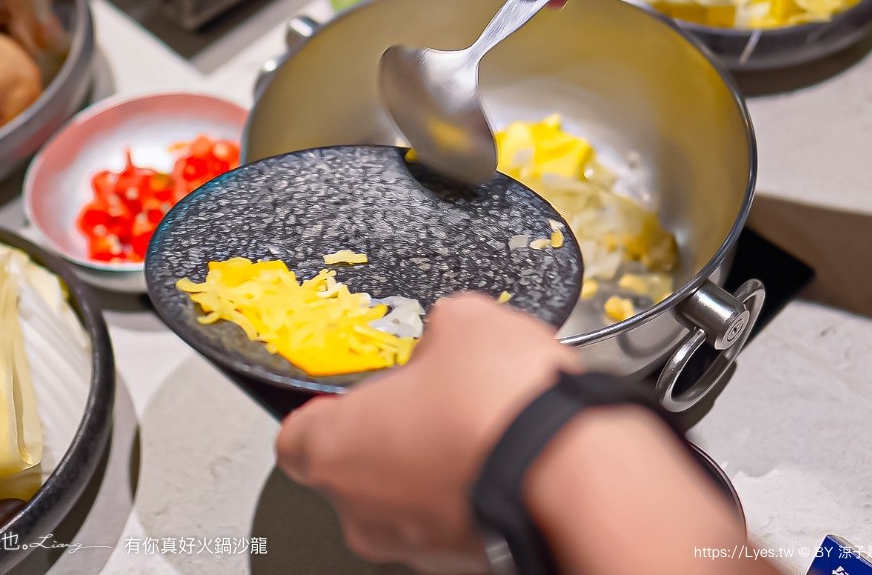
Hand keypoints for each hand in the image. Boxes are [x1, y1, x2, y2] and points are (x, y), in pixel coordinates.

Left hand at [276, 292, 578, 572]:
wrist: (575, 470)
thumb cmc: (502, 405)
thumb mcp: (462, 321)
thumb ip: (435, 331)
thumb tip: (446, 336)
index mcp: (335, 448)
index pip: (296, 436)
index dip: (327, 407)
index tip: (356, 390)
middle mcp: (363, 510)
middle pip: (354, 468)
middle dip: (391, 432)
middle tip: (431, 399)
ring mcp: (414, 546)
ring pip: (405, 498)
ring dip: (433, 464)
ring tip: (480, 425)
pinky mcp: (464, 562)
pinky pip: (452, 519)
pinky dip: (471, 492)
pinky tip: (506, 455)